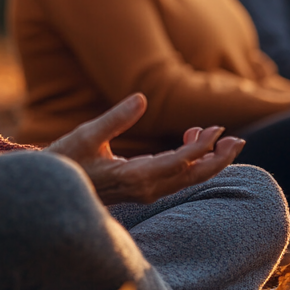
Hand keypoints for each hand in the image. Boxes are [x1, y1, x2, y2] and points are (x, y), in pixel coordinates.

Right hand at [42, 94, 244, 204]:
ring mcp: (145, 191)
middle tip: (238, 140)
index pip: (178, 164)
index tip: (217, 130)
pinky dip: (190, 161)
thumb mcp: (87, 135)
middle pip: (191, 177)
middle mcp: (145, 189)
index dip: (201, 147)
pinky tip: (192, 139)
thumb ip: (116, 117)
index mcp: (134, 177)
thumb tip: (142, 97)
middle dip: (217, 159)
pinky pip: (176, 177)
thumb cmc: (65, 161)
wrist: (51, 192)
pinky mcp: (142, 188)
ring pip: (186, 179)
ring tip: (222, 137)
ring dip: (208, 160)